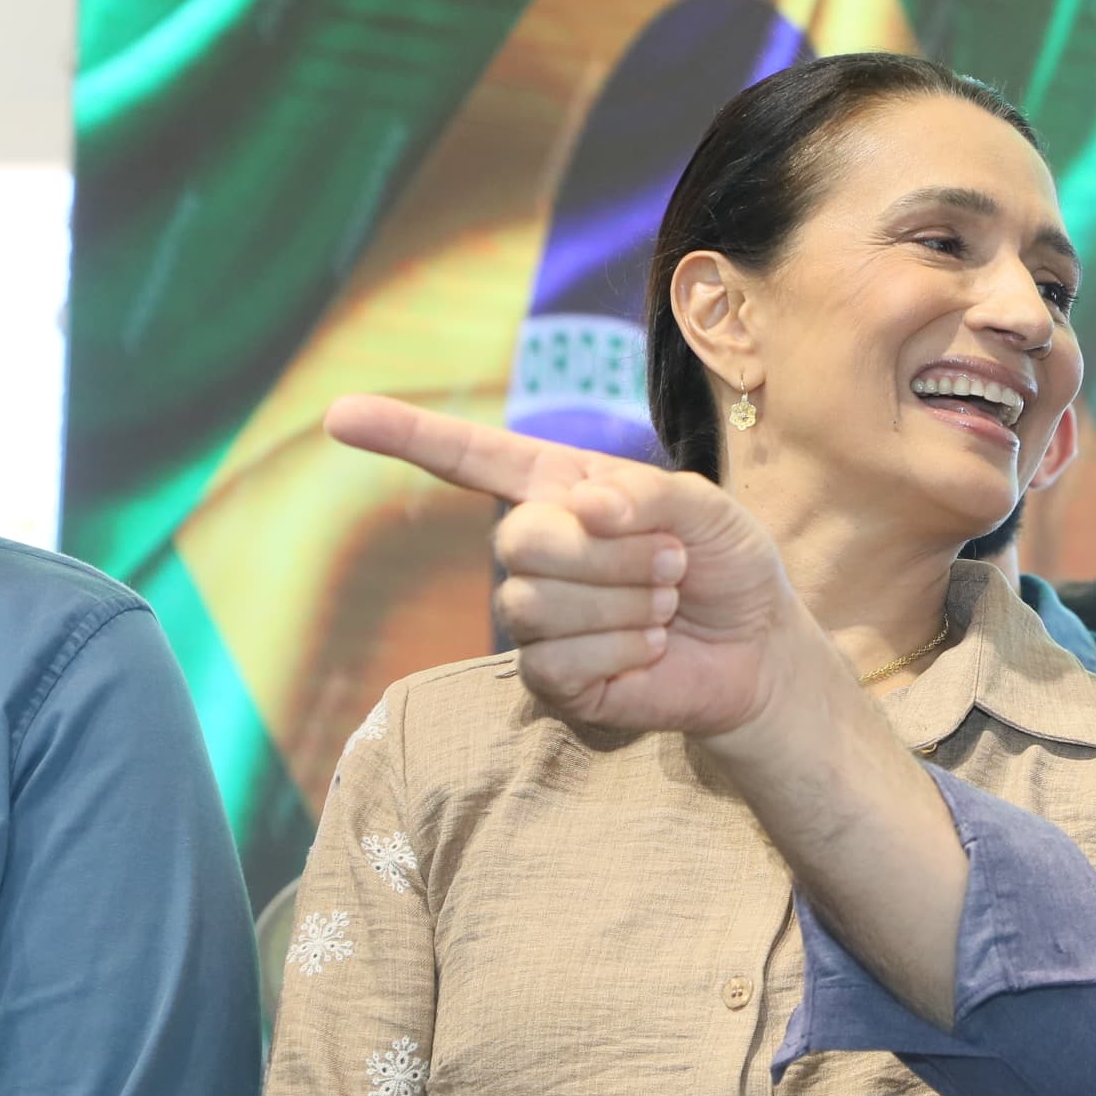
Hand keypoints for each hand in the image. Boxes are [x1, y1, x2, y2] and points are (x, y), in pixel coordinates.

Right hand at [326, 397, 799, 739]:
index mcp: (559, 489)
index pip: (469, 458)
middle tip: (673, 564)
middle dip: (613, 555)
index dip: (403, 436)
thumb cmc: (727, 565)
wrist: (758, 648)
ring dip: (626, 603)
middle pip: (520, 540)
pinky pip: (555, 659)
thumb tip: (580, 509)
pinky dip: (621, 649)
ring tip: (667, 606)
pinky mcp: (550, 679)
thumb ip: (647, 492)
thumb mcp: (706, 508)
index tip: (337, 416)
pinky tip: (651, 649)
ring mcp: (535, 617)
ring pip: (538, 603)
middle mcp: (534, 549)